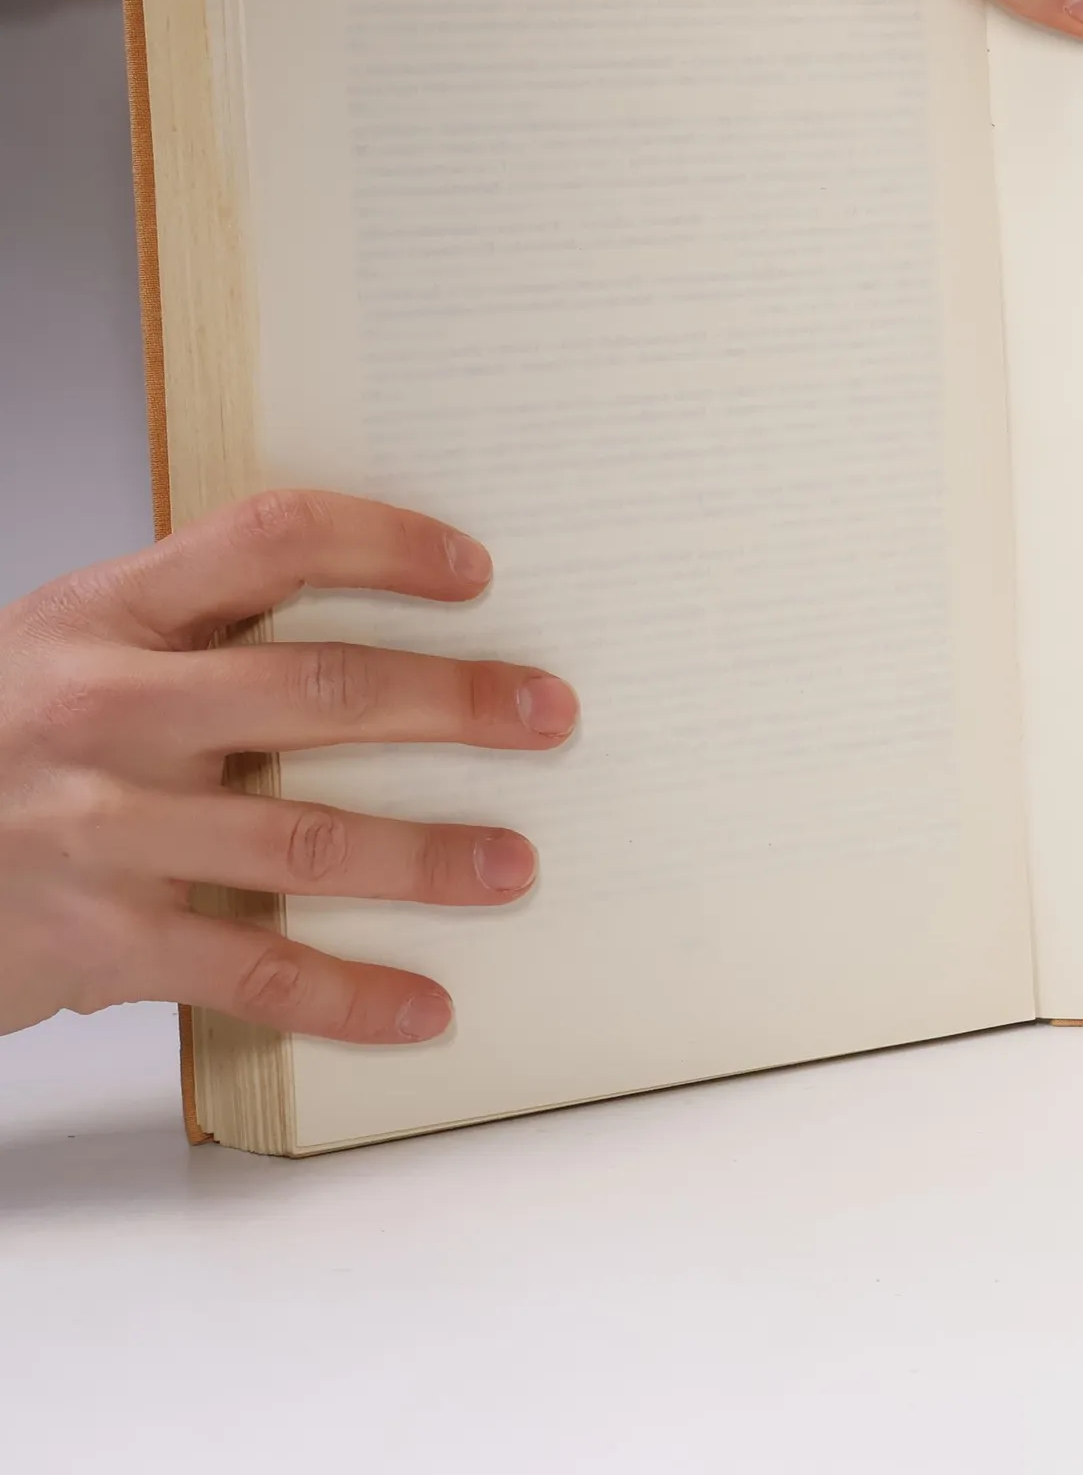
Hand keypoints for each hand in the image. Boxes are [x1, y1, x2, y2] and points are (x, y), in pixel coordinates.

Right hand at [0, 490, 576, 1042]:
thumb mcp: (68, 647)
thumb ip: (190, 628)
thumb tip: (371, 623)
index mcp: (106, 615)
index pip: (268, 541)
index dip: (382, 544)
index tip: (474, 571)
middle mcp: (107, 712)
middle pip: (316, 689)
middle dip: (453, 701)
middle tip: (548, 714)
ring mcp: (101, 831)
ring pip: (301, 841)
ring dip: (428, 857)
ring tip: (515, 865)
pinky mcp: (99, 942)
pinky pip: (248, 973)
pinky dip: (346, 996)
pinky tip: (423, 1008)